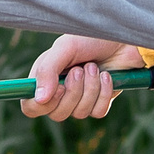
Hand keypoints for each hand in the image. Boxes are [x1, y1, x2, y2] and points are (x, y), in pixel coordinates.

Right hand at [19, 35, 145, 120]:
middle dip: (72, 92)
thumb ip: (48, 71)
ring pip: (79, 113)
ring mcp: (80, 99)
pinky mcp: (99, 102)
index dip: (40, 105)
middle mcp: (59, 92)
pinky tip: (106, 76)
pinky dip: (104, 93)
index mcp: (44, 79)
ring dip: (89, 88)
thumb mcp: (65, 48)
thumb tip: (39, 98)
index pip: (30, 107)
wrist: (122, 39)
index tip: (57, 89)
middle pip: (57, 114)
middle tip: (79, 69)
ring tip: (94, 66)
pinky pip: (97, 112)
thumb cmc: (91, 38)